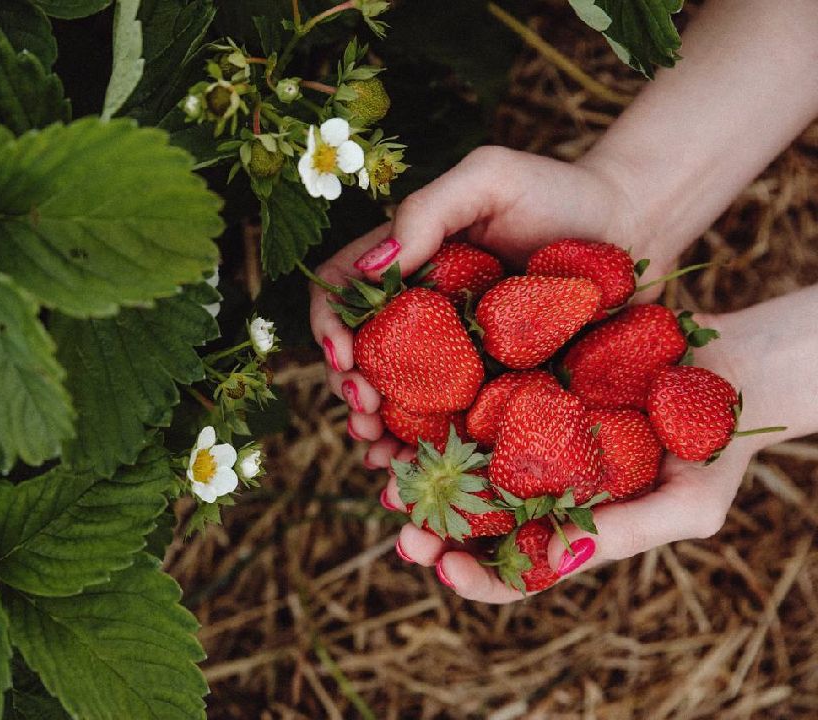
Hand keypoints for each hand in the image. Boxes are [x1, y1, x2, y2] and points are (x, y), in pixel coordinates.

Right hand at [309, 146, 658, 465]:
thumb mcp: (488, 178)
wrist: (637, 227)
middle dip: (351, 391)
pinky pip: (459, 428)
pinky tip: (423, 472)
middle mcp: (424, 317)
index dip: (331, 325)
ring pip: (402, 404)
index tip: (344, 356)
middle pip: (364, 358)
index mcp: (408, 267)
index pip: (343, 292)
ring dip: (379, 434)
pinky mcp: (500, 392)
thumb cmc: (561, 191)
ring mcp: (461, 359)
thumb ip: (425, 210)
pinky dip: (435, 454)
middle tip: (363, 412)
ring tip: (381, 457)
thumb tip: (370, 271)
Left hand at [382, 293, 816, 602]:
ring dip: (416, 470)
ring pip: (455, 462)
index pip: (512, 570)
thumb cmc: (717, 446)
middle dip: (429, 528)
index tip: (443, 567)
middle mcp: (536, 486)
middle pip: (468, 521)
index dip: (475, 576)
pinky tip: (404, 400)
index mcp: (568, 528)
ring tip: (387, 463)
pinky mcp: (518, 380)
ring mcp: (523, 434)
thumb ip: (627, 534)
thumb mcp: (688, 501)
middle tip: (400, 521)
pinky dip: (432, 404)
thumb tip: (556, 564)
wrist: (731, 365)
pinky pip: (467, 396)